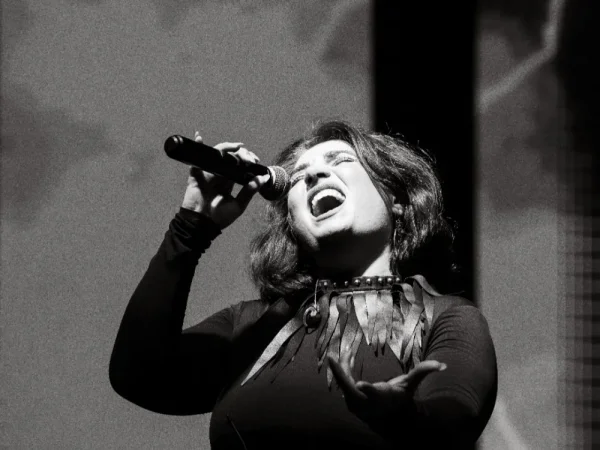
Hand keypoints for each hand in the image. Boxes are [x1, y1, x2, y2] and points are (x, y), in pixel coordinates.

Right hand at [181, 132, 269, 228]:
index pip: (239, 165)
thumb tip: (264, 178)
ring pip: (217, 154)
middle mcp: (219, 175)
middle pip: (230, 157)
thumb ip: (250, 190)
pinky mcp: (196, 174)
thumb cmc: (220, 218)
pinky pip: (197, 158)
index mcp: (229, 181)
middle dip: (241, 153)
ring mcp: (208, 173)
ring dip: (226, 147)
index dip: (247, 160)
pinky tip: (200, 138)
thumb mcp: (239, 205)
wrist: (201, 225)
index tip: (255, 160)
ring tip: (237, 147)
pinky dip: (198, 147)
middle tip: (249, 157)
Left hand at [328, 353, 445, 423]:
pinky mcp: (349, 401)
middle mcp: (367, 403)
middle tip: (332, 359)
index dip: (368, 390)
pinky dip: (340, 371)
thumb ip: (422, 372)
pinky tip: (338, 358)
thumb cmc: (400, 398)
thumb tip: (442, 364)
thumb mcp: (410, 385)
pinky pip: (342, 383)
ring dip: (338, 370)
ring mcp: (356, 404)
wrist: (389, 420)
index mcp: (383, 397)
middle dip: (341, 376)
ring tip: (334, 355)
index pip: (374, 395)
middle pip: (351, 391)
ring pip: (343, 386)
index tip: (360, 384)